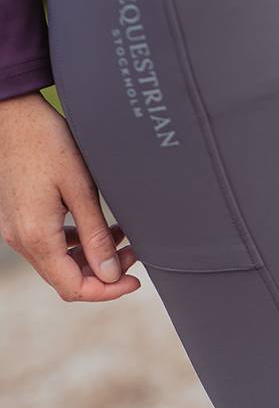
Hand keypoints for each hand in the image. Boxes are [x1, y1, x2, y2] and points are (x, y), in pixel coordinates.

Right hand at [0, 91, 140, 301]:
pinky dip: (77, 244)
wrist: (14, 115)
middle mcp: (20, 239)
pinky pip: (50, 245)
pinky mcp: (20, 218)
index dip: (107, 291)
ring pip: (60, 263)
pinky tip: (101, 228)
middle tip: (135, 254)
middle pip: (66, 279)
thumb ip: (95, 235)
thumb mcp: (81, 189)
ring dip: (93, 258)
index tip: (135, 281)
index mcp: (35, 236)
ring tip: (123, 239)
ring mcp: (17, 229)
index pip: (73, 287)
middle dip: (104, 274)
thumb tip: (110, 274)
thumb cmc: (48, 143)